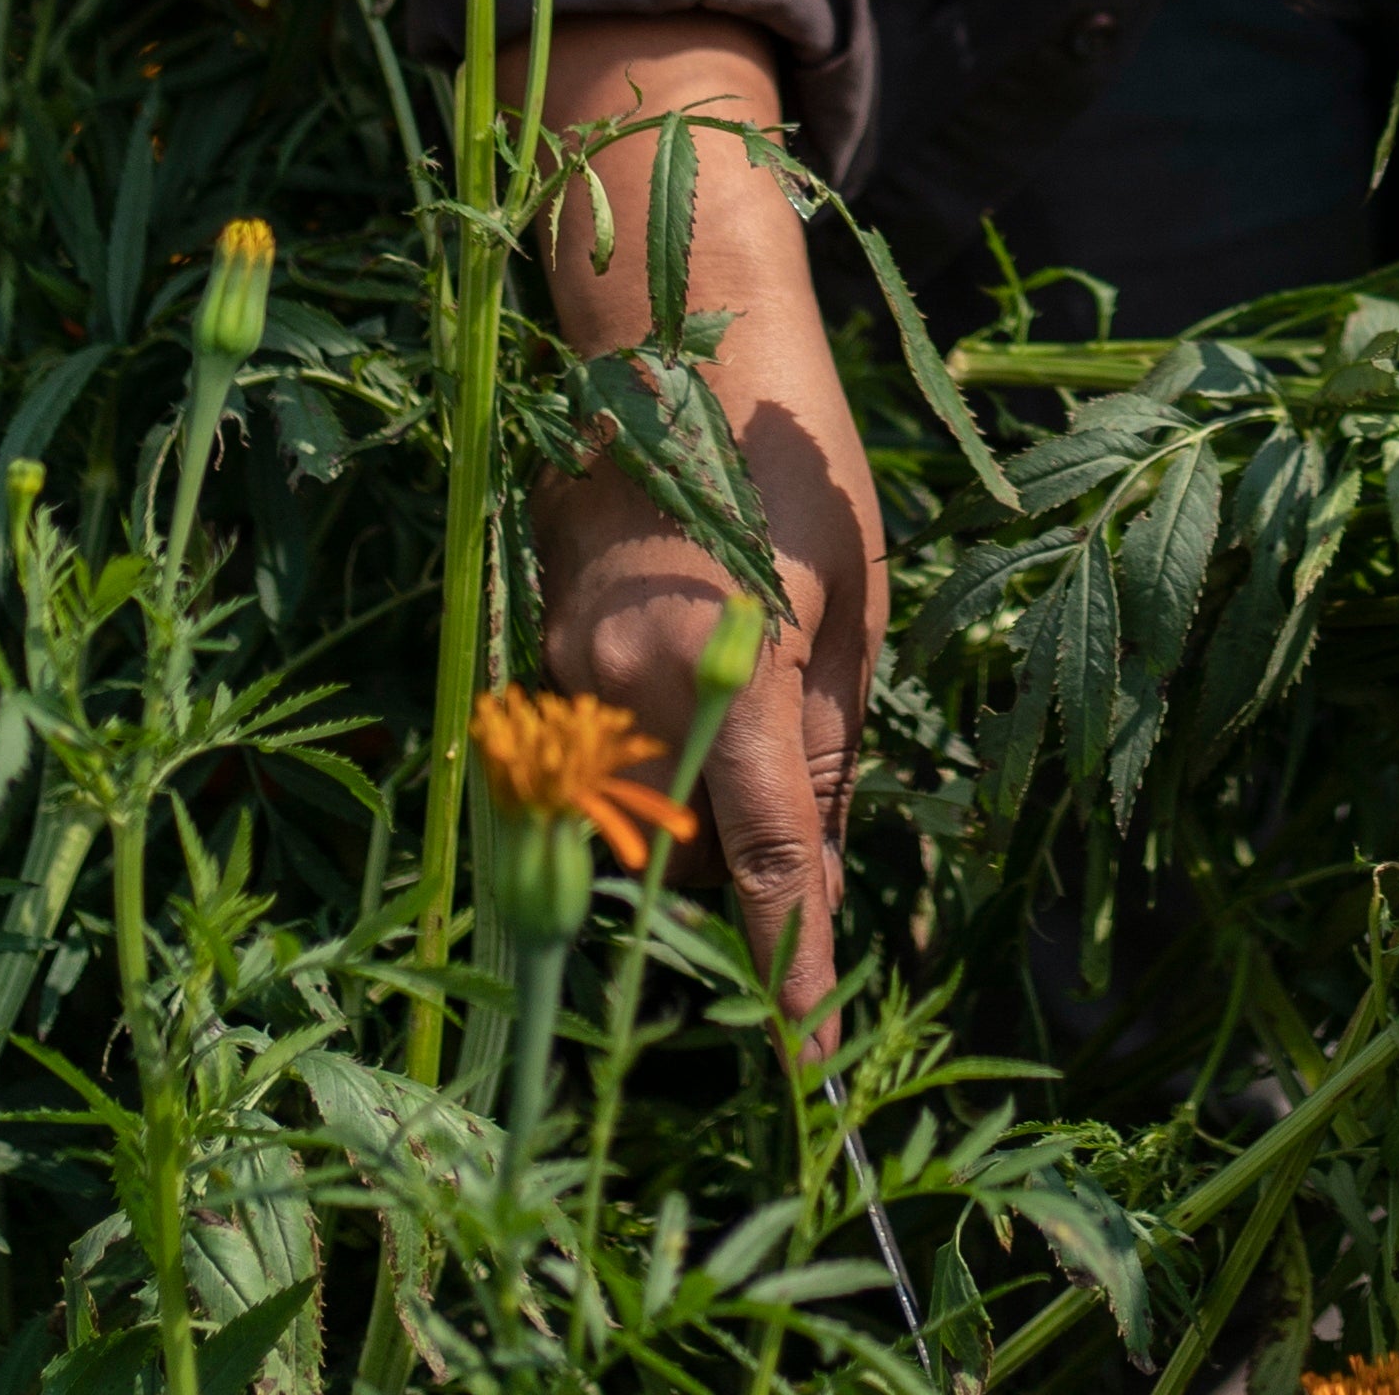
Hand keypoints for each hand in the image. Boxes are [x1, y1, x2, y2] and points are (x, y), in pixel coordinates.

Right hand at [526, 19, 884, 1032]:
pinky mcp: (542, 645)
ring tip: (761, 764)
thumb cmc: (788, 450)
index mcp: (728, 677)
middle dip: (745, 891)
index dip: (791, 973)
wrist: (663, 333)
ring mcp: (569, 672)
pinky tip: (700, 703)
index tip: (811, 1065)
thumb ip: (830, 733)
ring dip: (703, 813)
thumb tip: (814, 844)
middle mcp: (625, 693)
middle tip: (804, 897)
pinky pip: (609, 742)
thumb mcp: (856, 596)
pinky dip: (657, 753)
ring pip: (647, 800)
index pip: (766, 869)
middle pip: (695, 850)